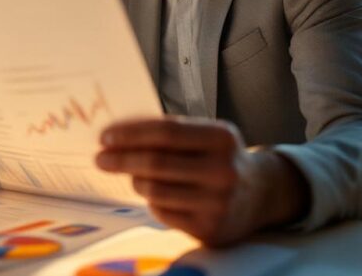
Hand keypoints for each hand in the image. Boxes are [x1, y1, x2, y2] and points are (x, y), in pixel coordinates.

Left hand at [95, 116, 309, 245]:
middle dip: (121, 159)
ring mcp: (218, 203)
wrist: (260, 195)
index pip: (166, 133)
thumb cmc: (221, 158)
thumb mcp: (207, 135)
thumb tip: (119, 133)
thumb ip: (171, 132)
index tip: (105, 137)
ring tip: (133, 176)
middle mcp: (223, 170)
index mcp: (222, 138)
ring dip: (136, 181)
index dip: (131, 134)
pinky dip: (153, 202)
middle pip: (156, 163)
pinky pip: (163, 212)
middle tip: (100, 158)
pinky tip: (157, 195)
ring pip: (155, 190)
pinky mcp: (210, 228)